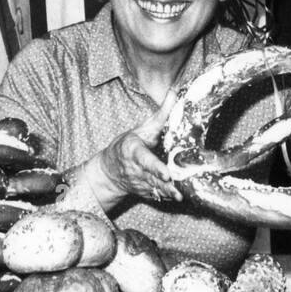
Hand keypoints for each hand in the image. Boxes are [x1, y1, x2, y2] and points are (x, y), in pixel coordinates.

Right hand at [92, 90, 182, 205]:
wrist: (109, 173)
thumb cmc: (125, 147)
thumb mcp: (141, 129)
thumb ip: (160, 115)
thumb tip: (176, 93)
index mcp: (134, 153)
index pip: (145, 160)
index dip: (155, 167)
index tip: (166, 174)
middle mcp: (137, 170)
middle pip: (153, 178)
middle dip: (166, 185)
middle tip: (179, 190)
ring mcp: (141, 184)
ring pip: (157, 190)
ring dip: (169, 194)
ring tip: (181, 196)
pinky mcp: (147, 193)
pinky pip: (158, 197)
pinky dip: (168, 198)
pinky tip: (180, 198)